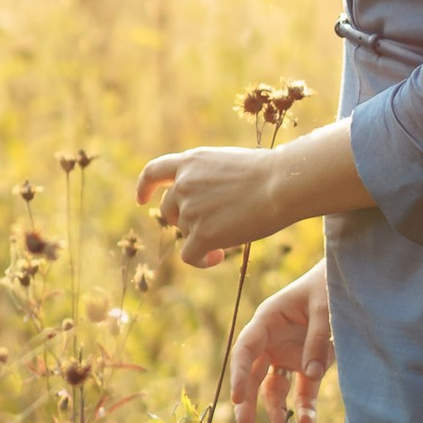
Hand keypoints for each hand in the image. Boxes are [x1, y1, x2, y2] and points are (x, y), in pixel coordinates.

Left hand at [135, 144, 292, 266]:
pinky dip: (201, 261)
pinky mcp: (202, 234)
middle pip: (169, 210)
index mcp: (192, 162)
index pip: (156, 171)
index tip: (141, 200)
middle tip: (214, 226)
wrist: (281, 184)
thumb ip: (211, 178)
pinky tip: (218, 257)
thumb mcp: (230, 163)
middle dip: (186, 221)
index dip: (145, 187)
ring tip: (226, 240)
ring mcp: (191, 209)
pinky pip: (190, 256)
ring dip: (200, 238)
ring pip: (184, 232)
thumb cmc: (270, 173)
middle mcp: (185, 184)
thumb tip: (210, 201)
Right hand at [230, 264, 332, 422]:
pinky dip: (304, 408)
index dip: (237, 373)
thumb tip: (311, 373)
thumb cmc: (329, 286)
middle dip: (247, 402)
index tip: (236, 398)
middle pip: (252, 374)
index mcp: (267, 319)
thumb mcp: (325, 306)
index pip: (245, 349)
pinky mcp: (306, 366)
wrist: (347, 282)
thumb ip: (317, 337)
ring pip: (273, 388)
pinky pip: (302, 391)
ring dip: (276, 412)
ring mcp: (287, 355)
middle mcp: (272, 341)